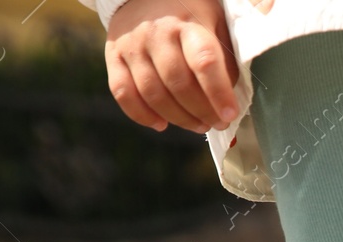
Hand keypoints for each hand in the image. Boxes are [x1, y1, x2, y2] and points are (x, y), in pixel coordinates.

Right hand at [105, 0, 238, 133]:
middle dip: (201, 112)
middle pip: (177, 84)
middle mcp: (156, 33)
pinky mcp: (113, 55)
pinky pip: (122, 92)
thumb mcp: (217, 23)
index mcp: (188, 23)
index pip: (204, 61)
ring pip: (152, 93)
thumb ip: (227, 58)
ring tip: (198, 125)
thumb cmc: (191, 14)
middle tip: (217, 124)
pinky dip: (141, 114)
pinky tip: (161, 124)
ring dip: (178, 118)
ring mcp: (132, 45)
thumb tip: (229, 99)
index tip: (230, 114)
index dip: (218, 92)